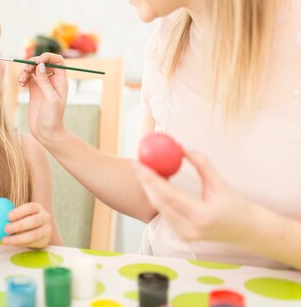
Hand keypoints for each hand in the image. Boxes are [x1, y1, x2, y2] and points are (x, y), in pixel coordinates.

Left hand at [1, 202, 51, 248]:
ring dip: (18, 238)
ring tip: (5, 240)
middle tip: (6, 229)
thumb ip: (10, 214)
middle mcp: (45, 217)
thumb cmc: (23, 219)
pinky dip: (21, 244)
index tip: (8, 216)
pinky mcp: (45, 241)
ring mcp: (47, 229)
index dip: (20, 212)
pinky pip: (33, 243)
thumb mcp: (19, 214)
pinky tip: (11, 243)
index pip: (30, 207)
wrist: (36, 230)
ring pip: (34, 234)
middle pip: (34, 220)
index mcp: (37, 207)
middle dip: (19, 225)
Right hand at [18, 53, 67, 143]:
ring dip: (26, 70)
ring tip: (22, 80)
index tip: (38, 60)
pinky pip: (28, 77)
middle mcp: (52, 81)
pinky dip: (23, 77)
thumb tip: (40, 65)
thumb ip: (45, 82)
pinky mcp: (34, 90)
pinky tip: (21, 84)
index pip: (58, 61)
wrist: (46, 133)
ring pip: (34, 69)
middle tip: (26, 69)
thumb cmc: (53, 118)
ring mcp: (42, 85)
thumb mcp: (50, 99)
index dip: (48, 57)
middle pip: (43, 63)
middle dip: (34, 63)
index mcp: (61, 81)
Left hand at [134, 150, 255, 243]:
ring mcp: (184, 234)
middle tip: (137, 162)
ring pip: (158, 208)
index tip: (139, 162)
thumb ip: (201, 164)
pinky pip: (164, 213)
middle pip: (157, 202)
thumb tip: (182, 147)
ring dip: (149, 189)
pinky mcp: (181, 236)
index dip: (150, 178)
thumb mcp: (220, 183)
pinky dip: (157, 198)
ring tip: (144, 169)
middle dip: (144, 181)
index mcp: (201, 215)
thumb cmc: (236, 206)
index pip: (168, 195)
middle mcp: (189, 228)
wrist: (247, 231)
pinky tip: (154, 184)